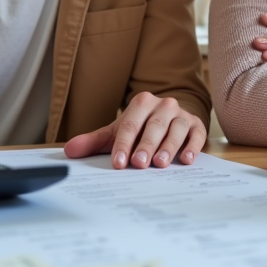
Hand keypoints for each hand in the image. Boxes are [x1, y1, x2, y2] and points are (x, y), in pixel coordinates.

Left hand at [63, 92, 206, 168]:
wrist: (169, 117)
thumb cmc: (141, 128)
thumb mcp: (117, 132)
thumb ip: (94, 141)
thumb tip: (69, 151)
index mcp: (142, 103)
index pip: (130, 125)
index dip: (123, 144)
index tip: (118, 163)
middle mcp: (163, 105)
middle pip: (154, 126)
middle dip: (146, 145)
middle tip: (139, 163)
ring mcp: (182, 115)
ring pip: (176, 130)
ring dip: (168, 147)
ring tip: (160, 163)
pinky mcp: (197, 125)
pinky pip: (196, 135)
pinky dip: (192, 146)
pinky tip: (185, 159)